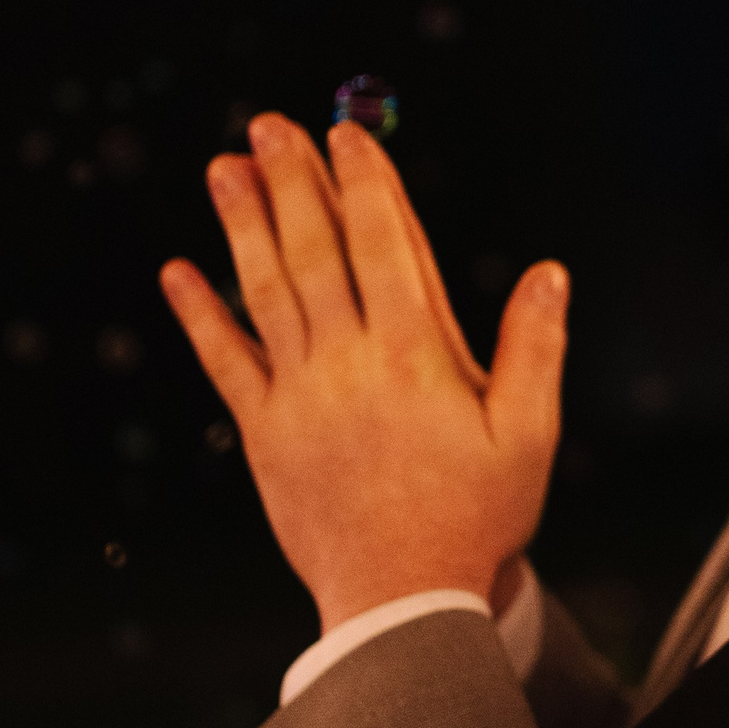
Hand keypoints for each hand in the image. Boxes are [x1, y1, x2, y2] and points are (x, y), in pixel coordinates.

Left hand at [160, 114, 567, 632]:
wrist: (401, 605)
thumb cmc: (476, 519)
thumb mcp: (529, 436)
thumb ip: (537, 349)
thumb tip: (550, 272)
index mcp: (416, 357)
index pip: (386, 246)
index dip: (365, 183)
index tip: (345, 132)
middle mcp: (350, 364)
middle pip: (315, 252)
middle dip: (292, 181)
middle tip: (269, 122)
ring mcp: (300, 397)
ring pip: (264, 292)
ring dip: (241, 225)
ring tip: (223, 167)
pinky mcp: (265, 434)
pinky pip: (224, 364)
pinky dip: (200, 316)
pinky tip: (177, 272)